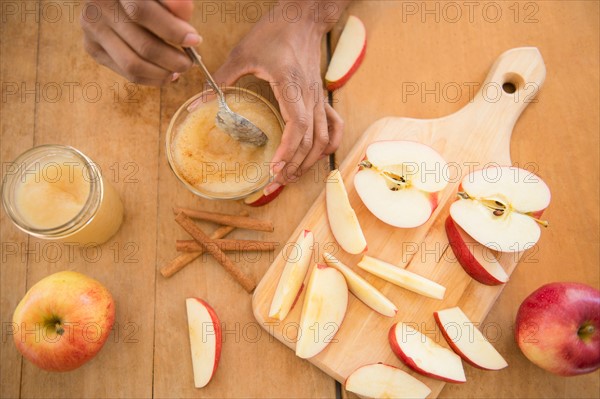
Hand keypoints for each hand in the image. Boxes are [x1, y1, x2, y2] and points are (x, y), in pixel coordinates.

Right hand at [80, 0, 199, 85]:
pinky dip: (151, 78)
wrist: (115, 0)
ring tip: (179, 70)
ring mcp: (93, 31)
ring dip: (163, 73)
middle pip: (142, 45)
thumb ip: (172, 1)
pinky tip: (166, 75)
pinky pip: (126, 73)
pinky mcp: (93, 48)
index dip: (172, 30)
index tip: (195, 40)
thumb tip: (186, 18)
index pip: (142, 12)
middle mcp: (98, 10)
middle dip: (172, 59)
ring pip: (133, 65)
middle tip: (189, 62)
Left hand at [213, 3, 345, 194]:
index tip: (273, 168)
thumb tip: (199, 105)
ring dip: (309, 162)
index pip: (298, 126)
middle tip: (274, 184)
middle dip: (294, 167)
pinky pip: (333, 128)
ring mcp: (318, 98)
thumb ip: (220, 80)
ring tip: (290, 177)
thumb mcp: (242, 54)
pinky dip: (326, 147)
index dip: (288, 151)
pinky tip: (315, 157)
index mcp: (291, 85)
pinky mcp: (321, 98)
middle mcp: (310, 96)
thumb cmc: (275, 32)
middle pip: (311, 141)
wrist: (302, 16)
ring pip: (323, 140)